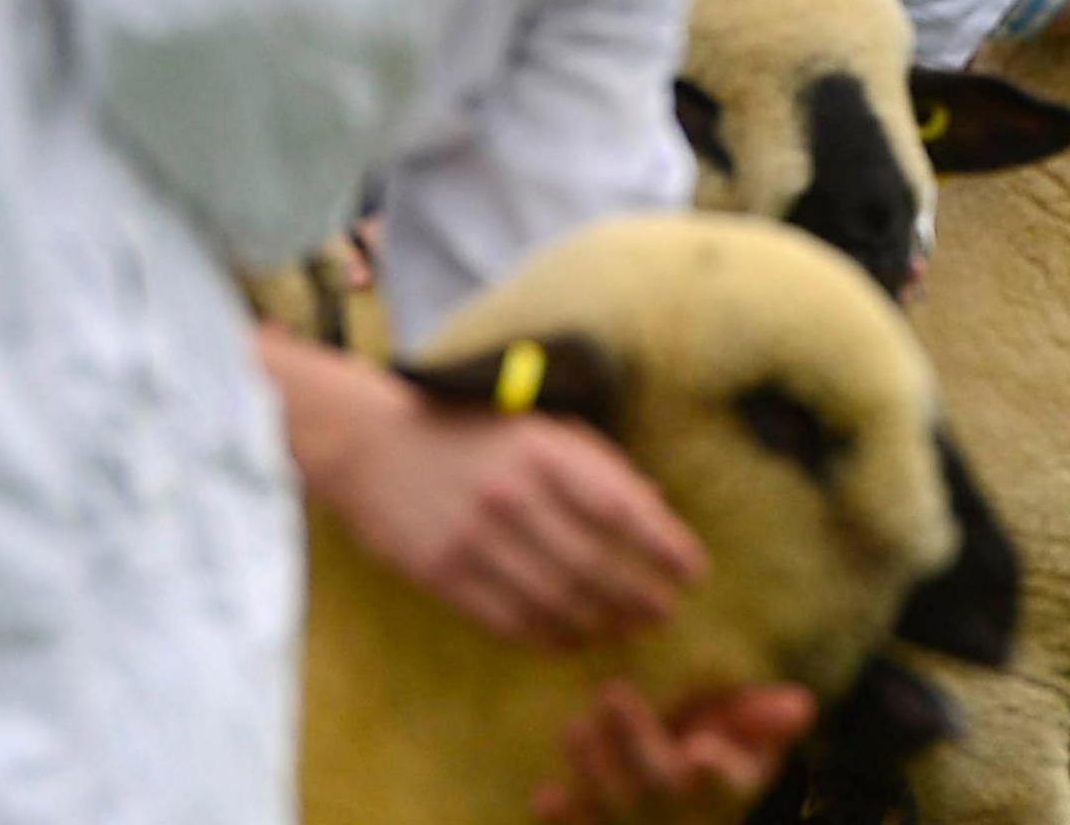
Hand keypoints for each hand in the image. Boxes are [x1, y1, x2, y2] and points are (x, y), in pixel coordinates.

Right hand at [279, 339, 703, 649]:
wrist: (375, 444)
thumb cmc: (475, 434)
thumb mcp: (543, 430)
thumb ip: (600, 466)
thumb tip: (657, 506)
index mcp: (545, 452)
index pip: (622, 510)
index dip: (664, 547)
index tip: (694, 571)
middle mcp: (512, 495)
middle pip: (593, 564)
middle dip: (639, 595)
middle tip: (664, 611)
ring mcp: (473, 537)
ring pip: (554, 599)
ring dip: (600, 622)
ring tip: (627, 628)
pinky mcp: (441, 572)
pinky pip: (507, 618)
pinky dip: (548, 635)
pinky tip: (574, 639)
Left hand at [534, 681, 815, 823]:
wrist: (676, 799)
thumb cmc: (718, 746)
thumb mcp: (750, 733)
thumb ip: (765, 717)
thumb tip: (800, 705)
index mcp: (728, 785)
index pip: (728, 782)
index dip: (717, 772)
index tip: (700, 750)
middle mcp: (685, 814)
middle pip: (660, 785)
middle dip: (636, 742)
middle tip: (611, 692)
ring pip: (616, 809)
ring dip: (595, 771)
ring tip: (576, 728)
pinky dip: (566, 817)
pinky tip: (547, 797)